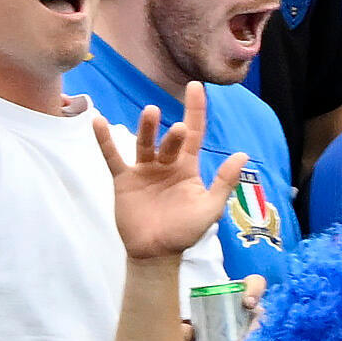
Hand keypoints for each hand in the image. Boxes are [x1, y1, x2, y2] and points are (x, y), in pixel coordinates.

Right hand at [93, 87, 239, 261]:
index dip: (196, 110)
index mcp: (188, 167)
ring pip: (144, 144)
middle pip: (170, 141)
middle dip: (174, 134)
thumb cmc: (185, 232)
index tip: (196, 86)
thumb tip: (243, 154)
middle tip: (177, 130)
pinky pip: (113, 158)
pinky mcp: (124, 181)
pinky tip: (98, 122)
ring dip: (146, 128)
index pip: (194, 132)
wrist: (156, 254)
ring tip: (150, 113)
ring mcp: (144, 170)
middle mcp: (165, 164)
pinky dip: (105, 141)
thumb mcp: (210, 208)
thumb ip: (224, 182)